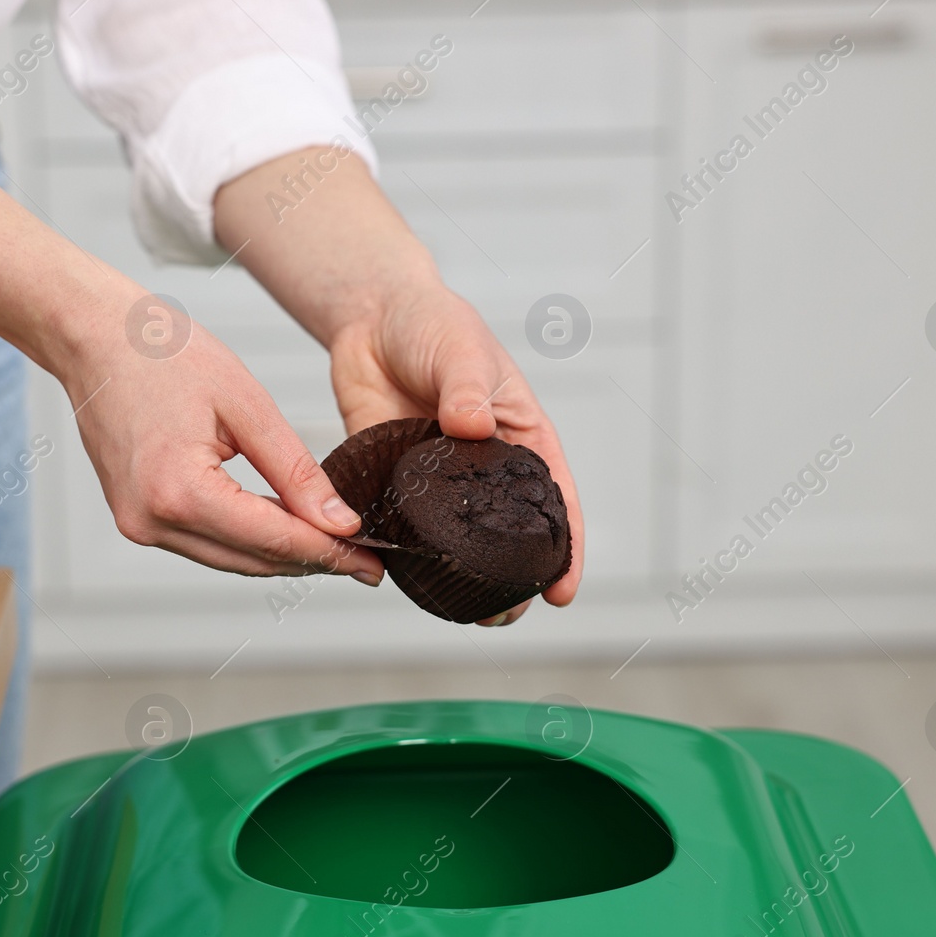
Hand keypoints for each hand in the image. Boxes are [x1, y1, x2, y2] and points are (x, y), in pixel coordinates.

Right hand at [0, 119, 379, 585]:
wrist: (91, 336)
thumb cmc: (163, 354)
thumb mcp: (246, 404)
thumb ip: (295, 472)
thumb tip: (339, 524)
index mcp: (179, 491)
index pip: (274, 539)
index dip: (330, 554)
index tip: (373, 565)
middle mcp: (153, 522)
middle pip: (254, 560)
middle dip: (313, 561)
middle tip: (366, 562)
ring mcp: (139, 525)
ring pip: (232, 560)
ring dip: (282, 556)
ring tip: (336, 548)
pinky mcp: (137, 519)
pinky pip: (207, 543)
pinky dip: (249, 541)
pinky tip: (286, 530)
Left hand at [328, 281, 584, 625]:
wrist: (372, 318)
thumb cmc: (434, 326)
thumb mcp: (462, 350)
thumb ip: (465, 387)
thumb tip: (469, 425)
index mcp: (521, 438)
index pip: (554, 500)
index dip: (563, 549)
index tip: (561, 592)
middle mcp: (484, 469)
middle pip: (507, 535)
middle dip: (512, 581)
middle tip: (507, 618)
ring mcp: (439, 481)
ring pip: (457, 542)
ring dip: (461, 580)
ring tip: (466, 618)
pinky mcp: (393, 482)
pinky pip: (402, 527)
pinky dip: (405, 556)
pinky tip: (406, 584)